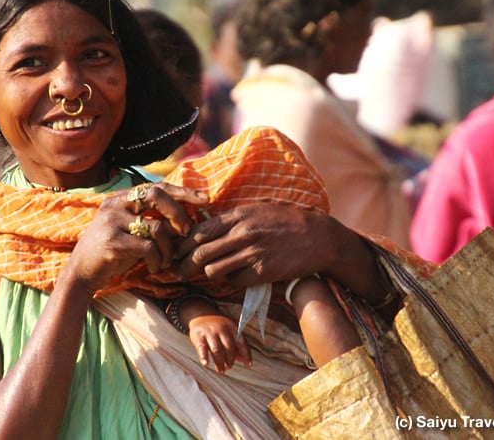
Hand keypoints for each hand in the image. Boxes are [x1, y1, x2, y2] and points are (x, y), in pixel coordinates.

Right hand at [65, 183, 207, 293]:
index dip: (182, 191)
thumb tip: (188, 220)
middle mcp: (115, 205)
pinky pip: (149, 247)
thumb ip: (154, 222)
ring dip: (168, 248)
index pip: (156, 186)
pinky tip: (154, 267)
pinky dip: (157, 259)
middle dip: (179, 213)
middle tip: (187, 231)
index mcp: (120, 198)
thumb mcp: (133, 232)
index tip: (204, 198)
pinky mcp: (113, 242)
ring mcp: (112, 222)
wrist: (82, 272)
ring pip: (157, 227)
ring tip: (165, 260)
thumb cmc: (113, 252)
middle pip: (156, 196)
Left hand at [175, 203, 385, 300]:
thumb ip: (230, 220)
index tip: (176, 252)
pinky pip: (234, 281)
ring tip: (211, 273)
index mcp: (238, 216)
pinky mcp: (262, 272)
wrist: (317, 238)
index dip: (183, 245)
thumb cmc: (284, 222)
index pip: (199, 232)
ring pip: (214, 270)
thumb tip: (201, 230)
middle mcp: (243, 234)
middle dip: (186, 265)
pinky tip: (236, 275)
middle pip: (201, 253)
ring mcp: (253, 253)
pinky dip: (231, 280)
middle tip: (180, 272)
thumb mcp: (256, 211)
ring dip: (210, 274)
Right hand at [187, 314, 251, 372]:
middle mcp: (222, 328)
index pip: (242, 342)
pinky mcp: (198, 335)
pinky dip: (204, 357)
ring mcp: (210, 332)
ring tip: (220, 370)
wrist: (200, 313)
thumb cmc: (218, 326)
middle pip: (229, 347)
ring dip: (219, 362)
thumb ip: (237, 345)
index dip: (246, 354)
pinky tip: (206, 364)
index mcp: (232, 327)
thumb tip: (245, 361)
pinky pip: (202, 348)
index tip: (249, 364)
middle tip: (228, 367)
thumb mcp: (229, 331)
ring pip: (217, 350)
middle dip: (230, 360)